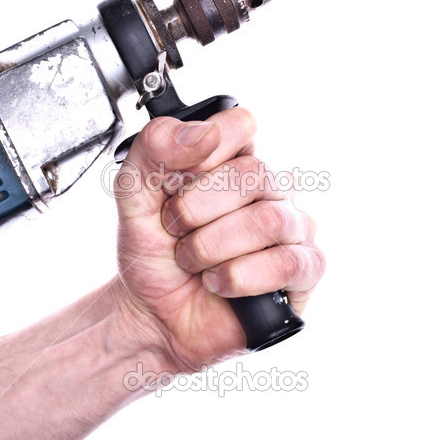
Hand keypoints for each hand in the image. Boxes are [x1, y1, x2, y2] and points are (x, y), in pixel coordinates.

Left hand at [112, 108, 324, 372]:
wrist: (152, 314)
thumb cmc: (154, 253)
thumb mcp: (133, 195)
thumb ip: (155, 150)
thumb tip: (202, 131)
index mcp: (234, 160)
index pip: (240, 125)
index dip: (204, 153)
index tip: (172, 183)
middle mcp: (270, 189)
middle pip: (255, 174)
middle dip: (197, 210)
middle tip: (175, 232)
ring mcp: (293, 228)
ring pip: (269, 220)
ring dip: (213, 247)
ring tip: (194, 263)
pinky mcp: (305, 271)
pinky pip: (288, 263)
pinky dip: (240, 277)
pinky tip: (220, 283)